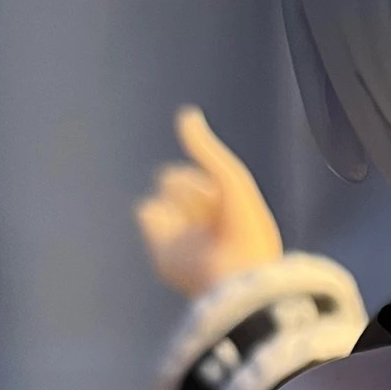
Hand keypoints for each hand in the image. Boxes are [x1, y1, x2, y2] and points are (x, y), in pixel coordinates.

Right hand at [135, 108, 283, 297]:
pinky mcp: (161, 251)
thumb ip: (206, 147)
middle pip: (178, 177)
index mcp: (228, 209)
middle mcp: (202, 222)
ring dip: (181, 195)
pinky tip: (181, 224)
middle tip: (213, 210)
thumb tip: (186, 113)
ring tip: (200, 219)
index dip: (209, 176)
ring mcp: (182, 236)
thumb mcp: (230, 177)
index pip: (202, 171)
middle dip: (192, 184)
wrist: (236, 276)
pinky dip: (160, 209)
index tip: (225, 197)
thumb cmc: (244, 227)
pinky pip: (146, 209)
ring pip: (163, 191)